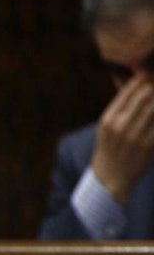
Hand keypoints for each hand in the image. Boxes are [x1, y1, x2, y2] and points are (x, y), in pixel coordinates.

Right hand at [91, 75, 153, 202]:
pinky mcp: (149, 146)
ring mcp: (135, 136)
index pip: (130, 90)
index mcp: (108, 119)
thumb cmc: (110, 148)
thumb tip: (137, 83)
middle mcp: (120, 126)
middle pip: (146, 95)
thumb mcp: (106, 127)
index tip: (150, 77)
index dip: (144, 80)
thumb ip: (119, 107)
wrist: (110, 176)